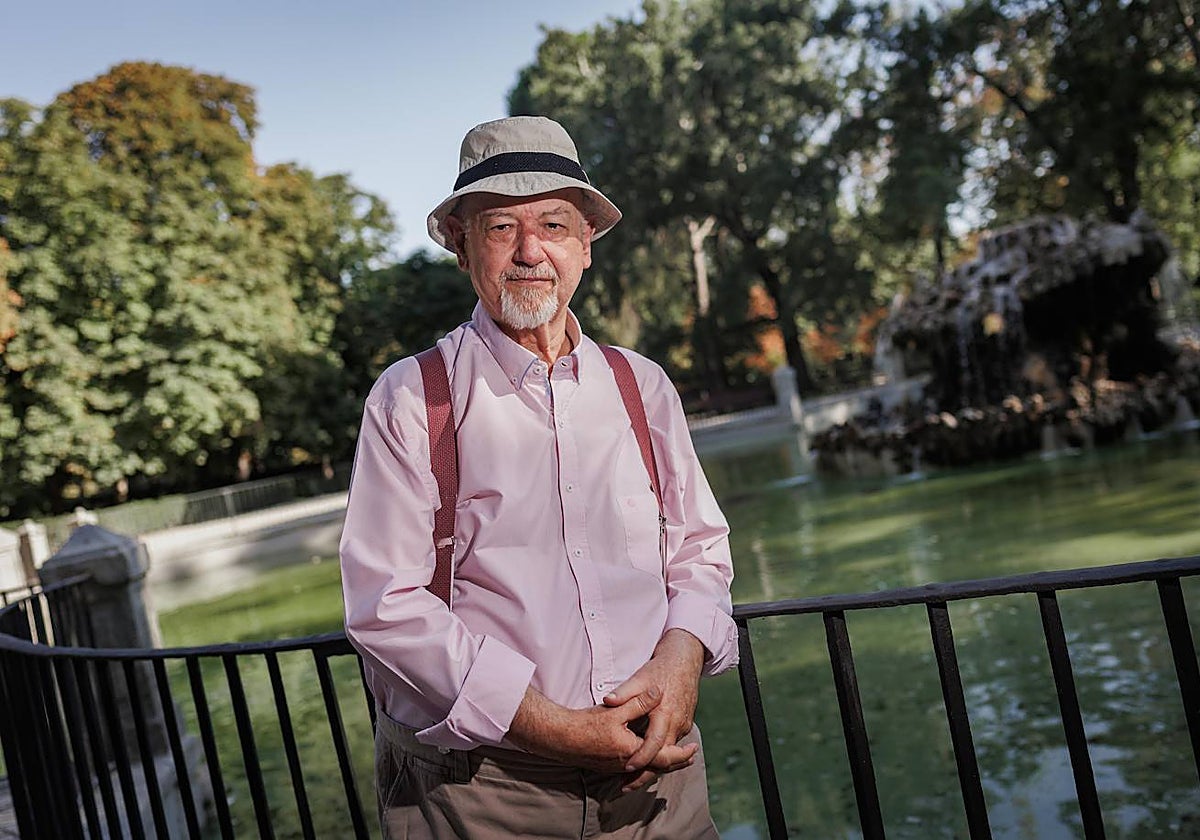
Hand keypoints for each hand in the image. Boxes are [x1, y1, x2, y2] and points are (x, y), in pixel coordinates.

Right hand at [506, 684, 695, 774]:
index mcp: (633, 751)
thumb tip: (658, 691)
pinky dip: (646, 764)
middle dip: (675, 762)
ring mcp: (616, 767)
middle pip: (658, 768)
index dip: (681, 754)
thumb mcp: (616, 709)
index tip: (693, 749)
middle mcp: (626, 764)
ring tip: (673, 758)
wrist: (560, 738)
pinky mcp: (607, 765)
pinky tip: (646, 758)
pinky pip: (633, 768)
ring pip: (645, 769)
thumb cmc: (586, 724)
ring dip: (661, 764)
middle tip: (690, 757)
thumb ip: (639, 701)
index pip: (664, 757)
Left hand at [602, 629, 704, 789]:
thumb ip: (625, 691)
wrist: (685, 661)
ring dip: (652, 768)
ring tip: (631, 781)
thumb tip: (608, 700)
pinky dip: (660, 757)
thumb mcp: (640, 677)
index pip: (654, 743)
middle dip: (645, 774)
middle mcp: (677, 724)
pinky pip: (671, 746)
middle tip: (625, 787)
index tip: (627, 768)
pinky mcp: (684, 726)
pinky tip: (645, 764)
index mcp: (666, 713)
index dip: (642, 757)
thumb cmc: (660, 669)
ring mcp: (683, 726)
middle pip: (662, 757)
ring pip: (668, 754)